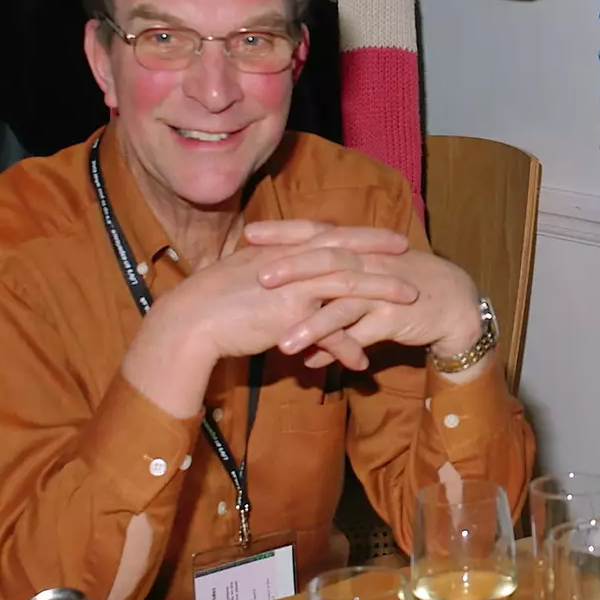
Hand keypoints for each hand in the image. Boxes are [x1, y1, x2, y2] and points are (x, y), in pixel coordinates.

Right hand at [123, 225, 418, 416]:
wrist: (188, 321)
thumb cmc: (212, 300)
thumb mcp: (248, 275)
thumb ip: (275, 272)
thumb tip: (289, 277)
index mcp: (284, 248)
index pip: (331, 234)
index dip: (362, 234)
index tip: (388, 234)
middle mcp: (293, 262)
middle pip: (348, 250)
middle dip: (381, 251)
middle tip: (410, 251)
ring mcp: (294, 285)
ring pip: (350, 284)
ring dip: (383, 293)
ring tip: (411, 301)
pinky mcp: (290, 314)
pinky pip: (330, 331)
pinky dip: (348, 347)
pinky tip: (362, 364)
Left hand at [247, 221, 484, 372]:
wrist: (454, 303)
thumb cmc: (404, 284)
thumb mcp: (369, 271)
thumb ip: (333, 276)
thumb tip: (295, 286)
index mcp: (360, 248)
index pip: (318, 232)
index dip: (285, 232)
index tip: (249, 233)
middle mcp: (370, 264)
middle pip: (328, 261)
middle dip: (293, 269)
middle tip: (259, 278)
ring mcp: (383, 291)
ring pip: (344, 304)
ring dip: (313, 324)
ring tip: (283, 343)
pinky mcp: (395, 317)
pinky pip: (362, 335)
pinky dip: (338, 350)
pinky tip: (314, 362)